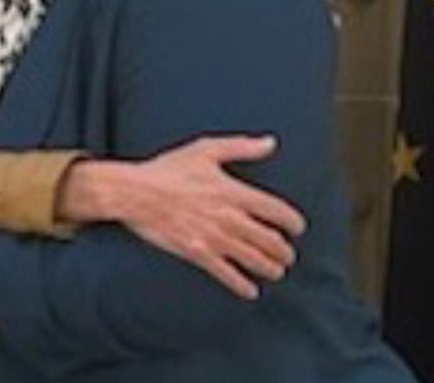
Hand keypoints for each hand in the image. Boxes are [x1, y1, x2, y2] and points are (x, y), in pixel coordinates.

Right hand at [62, 136, 303, 299]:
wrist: (136, 192)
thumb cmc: (168, 169)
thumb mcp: (205, 150)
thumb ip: (241, 147)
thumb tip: (270, 142)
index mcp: (233, 192)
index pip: (276, 211)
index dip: (293, 222)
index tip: (297, 228)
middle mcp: (229, 217)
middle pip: (270, 240)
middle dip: (284, 251)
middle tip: (288, 255)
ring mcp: (214, 238)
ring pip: (254, 260)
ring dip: (270, 269)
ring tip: (276, 271)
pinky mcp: (198, 253)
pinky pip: (227, 275)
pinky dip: (242, 285)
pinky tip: (250, 291)